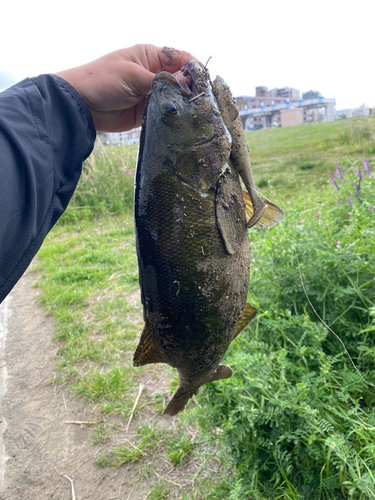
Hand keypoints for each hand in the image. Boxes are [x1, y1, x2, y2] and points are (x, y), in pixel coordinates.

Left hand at [56, 44, 198, 131]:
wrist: (81, 105)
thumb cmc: (102, 80)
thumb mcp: (133, 76)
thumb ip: (162, 81)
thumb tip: (188, 83)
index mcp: (150, 56)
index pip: (179, 58)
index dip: (194, 68)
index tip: (206, 81)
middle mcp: (153, 74)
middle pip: (180, 80)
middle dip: (192, 88)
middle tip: (205, 100)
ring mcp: (150, 94)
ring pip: (174, 98)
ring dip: (183, 105)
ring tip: (197, 113)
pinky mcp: (147, 112)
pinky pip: (164, 113)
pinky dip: (172, 117)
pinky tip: (182, 121)